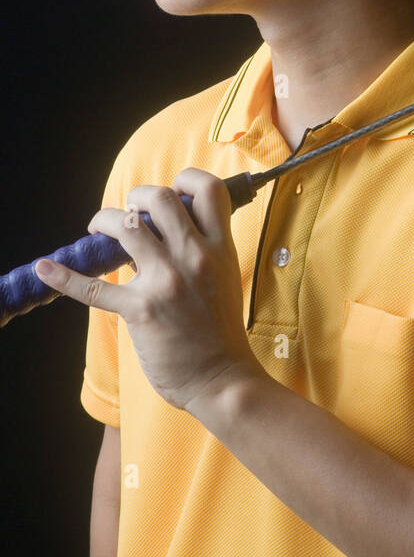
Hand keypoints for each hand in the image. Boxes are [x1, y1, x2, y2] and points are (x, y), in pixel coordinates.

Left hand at [36, 168, 263, 413]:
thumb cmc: (221, 330)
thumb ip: (204, 248)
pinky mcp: (140, 310)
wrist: (222, 377)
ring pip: (125, 226)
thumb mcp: (225, 276)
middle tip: (127, 212)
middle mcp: (194, 256)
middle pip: (159, 198)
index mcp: (220, 246)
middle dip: (135, 197)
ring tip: (98, 231)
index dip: (186, 179)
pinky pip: (93, 288)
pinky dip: (64, 276)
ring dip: (104, 221)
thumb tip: (169, 227)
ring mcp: (166, 281)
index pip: (209, 189)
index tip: (173, 190)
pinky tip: (45, 269)